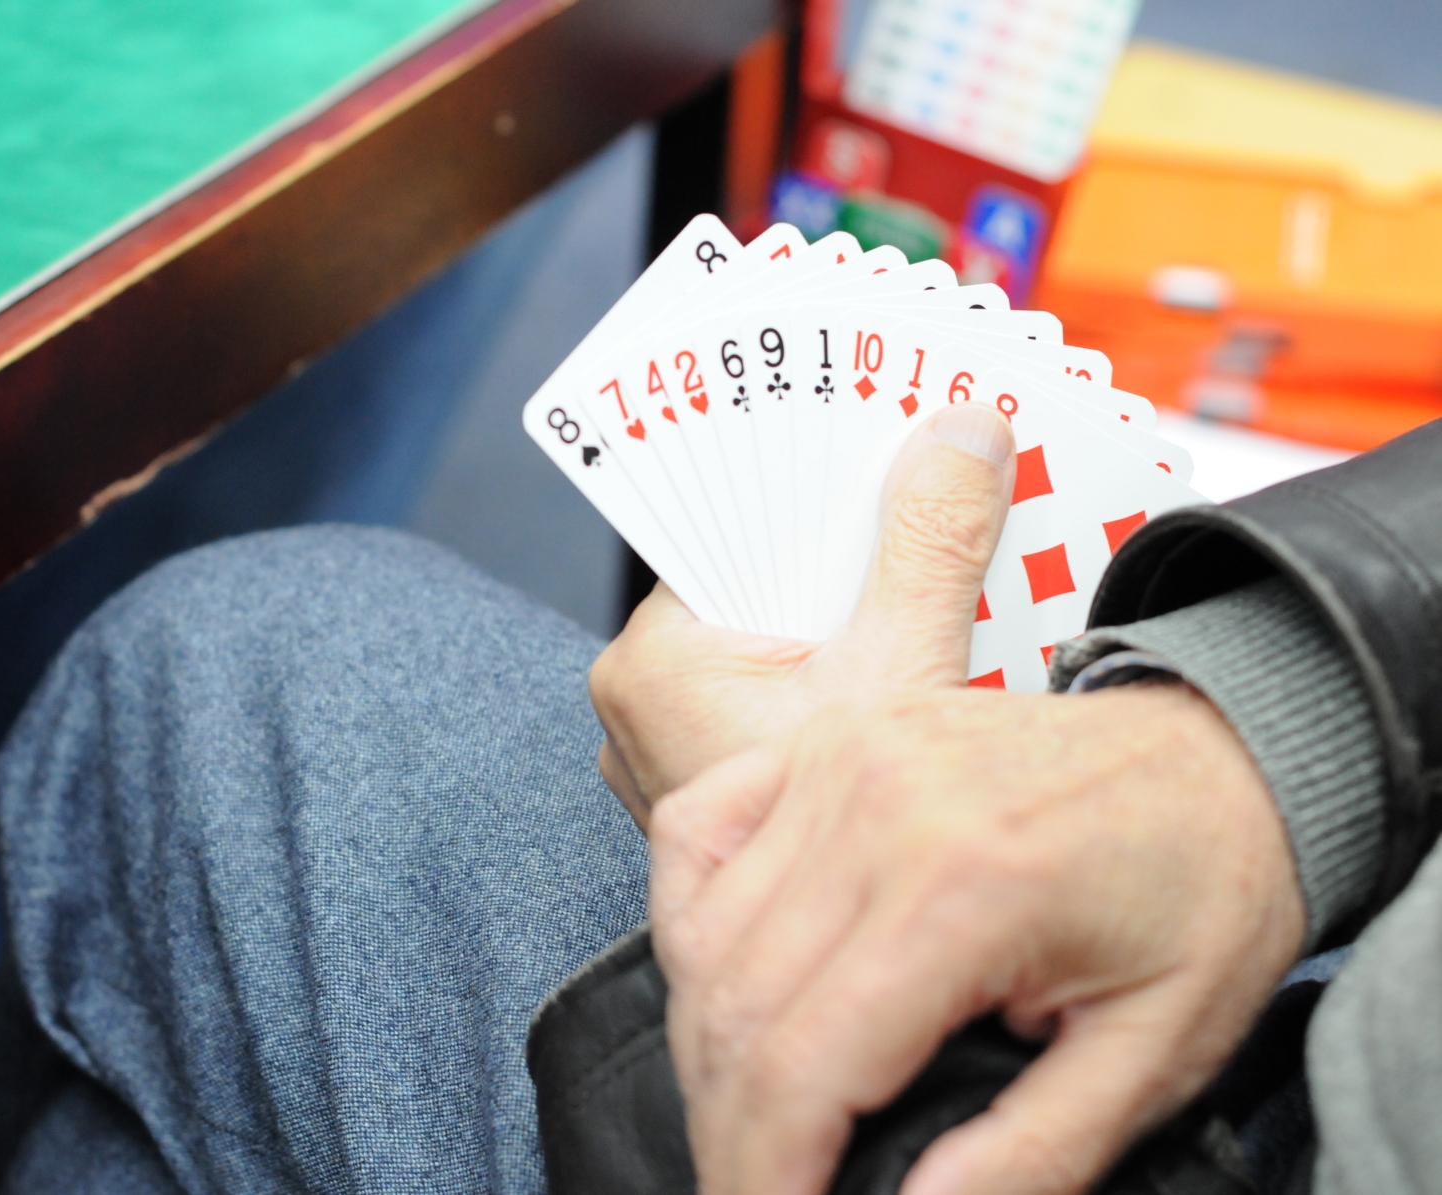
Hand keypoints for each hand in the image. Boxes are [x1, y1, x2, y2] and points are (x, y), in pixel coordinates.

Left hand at [590, 402, 1017, 826]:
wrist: (876, 980)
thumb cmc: (862, 845)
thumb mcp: (904, 675)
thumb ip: (927, 548)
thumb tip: (961, 431)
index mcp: (652, 660)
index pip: (729, 525)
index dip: (811, 480)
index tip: (879, 424)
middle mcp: (638, 700)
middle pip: (753, 578)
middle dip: (838, 543)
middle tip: (924, 476)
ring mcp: (669, 741)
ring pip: (771, 633)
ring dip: (845, 603)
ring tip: (930, 547)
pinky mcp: (713, 768)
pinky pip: (777, 683)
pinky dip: (835, 660)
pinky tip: (906, 637)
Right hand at [651, 682, 1305, 1194]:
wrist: (1223, 752)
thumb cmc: (1201, 891)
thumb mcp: (1158, 1052)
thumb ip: (1034, 1153)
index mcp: (967, 887)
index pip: (799, 1066)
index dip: (762, 1174)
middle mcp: (877, 806)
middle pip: (732, 1008)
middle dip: (727, 1132)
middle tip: (760, 1187)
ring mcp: (838, 757)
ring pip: (702, 933)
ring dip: (703, 1045)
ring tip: (748, 1115)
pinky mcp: (823, 739)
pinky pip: (695, 832)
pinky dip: (683, 921)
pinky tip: (715, 983)